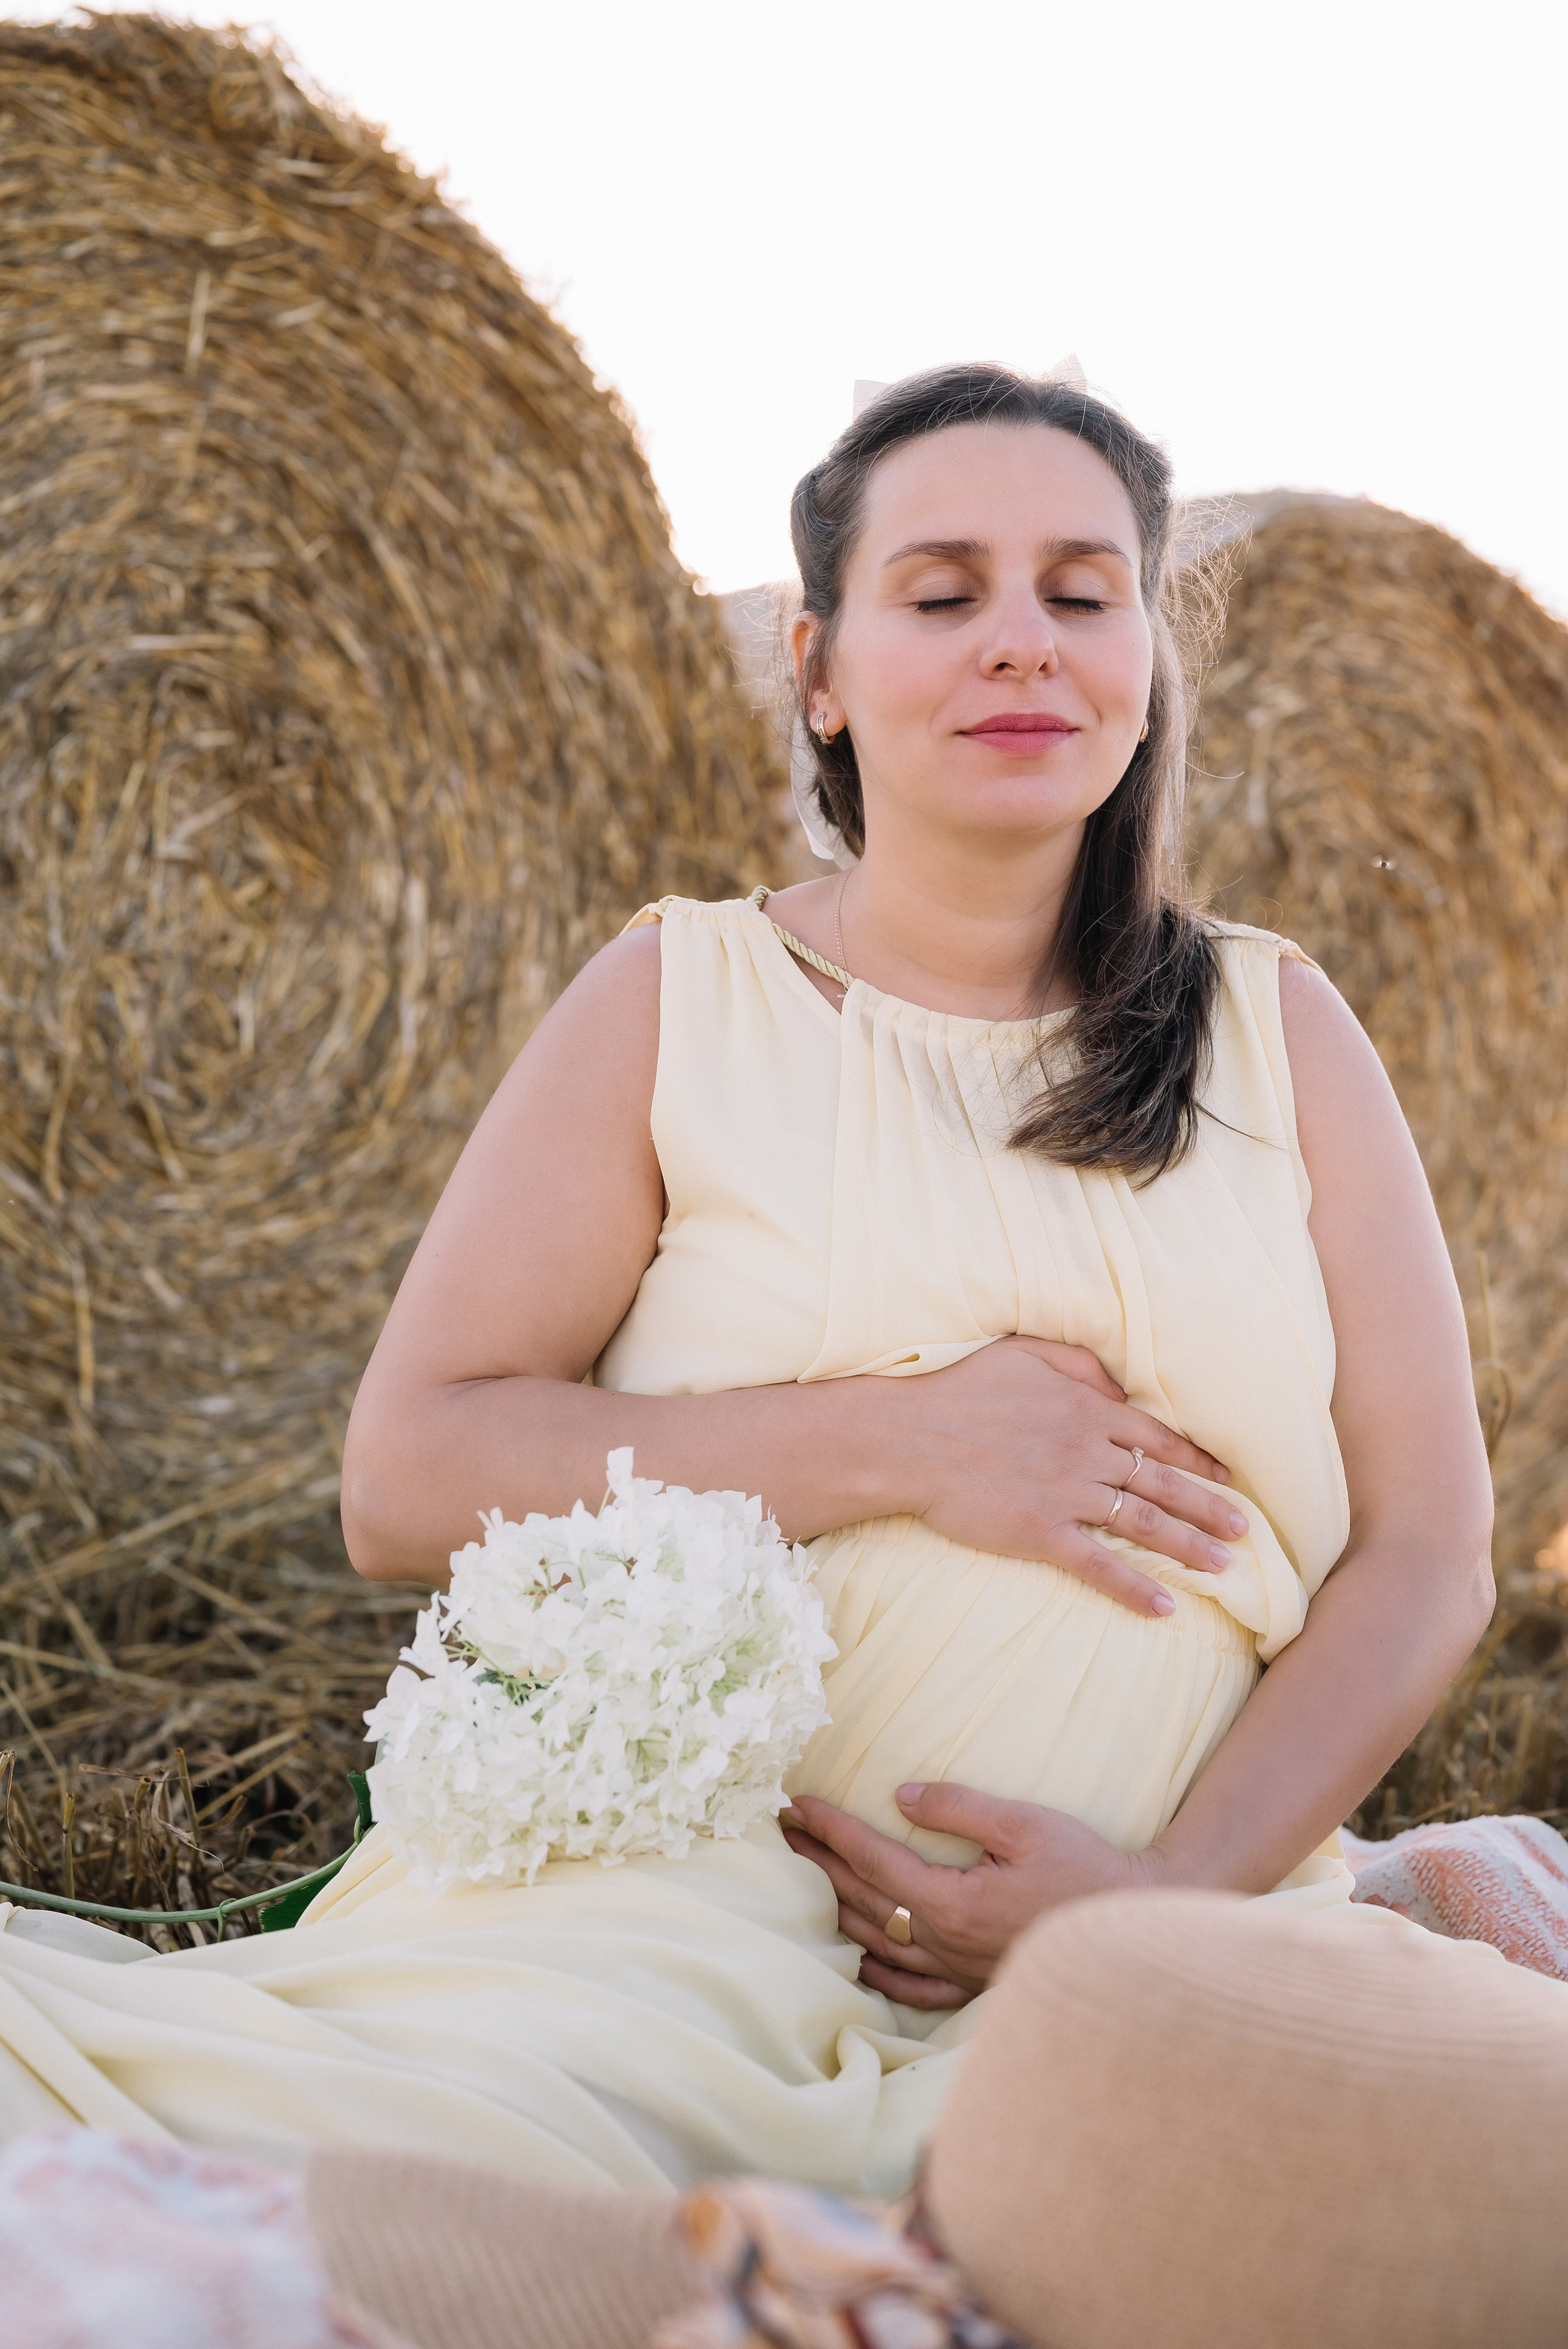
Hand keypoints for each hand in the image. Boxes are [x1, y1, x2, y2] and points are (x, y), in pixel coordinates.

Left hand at [781, 1782, 1159, 2009]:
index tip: (796, 1805)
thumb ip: (958, 1808)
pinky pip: (914, 1986)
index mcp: (952, 1900)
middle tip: (780, 1832)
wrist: (1134, 1926)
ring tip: (805, 1878)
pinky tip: (860, 1957)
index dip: (831, 1831)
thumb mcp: (1025, 1824)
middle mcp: (946, 1941)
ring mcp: (959, 1969)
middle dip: (819, 1862)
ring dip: (836, 1907)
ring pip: (880, 1941)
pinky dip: (878, 1970)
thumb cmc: (1086, 1868)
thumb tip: (900, 1797)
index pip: (873, 1860)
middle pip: (864, 1899)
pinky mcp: (977, 1985)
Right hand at [891, 1336, 1247, 1618]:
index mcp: (1087, 1410)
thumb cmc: (960, 1389)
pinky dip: (1134, 1588)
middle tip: (1246, 1531)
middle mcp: (1088, 1453)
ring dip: (1189, 1547)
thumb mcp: (1023, 1353)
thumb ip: (1078, 1364)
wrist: (911, 1437)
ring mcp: (1067, 1495)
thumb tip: (1118, 1386)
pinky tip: (1163, 1608)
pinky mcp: (1041, 1534)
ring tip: (1224, 1567)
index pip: (1156, 1438)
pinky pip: (1099, 1566)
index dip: (1196, 1459)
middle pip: (1163, 1483)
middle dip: (1209, 1508)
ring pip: (1144, 1524)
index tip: (1227, 1477)